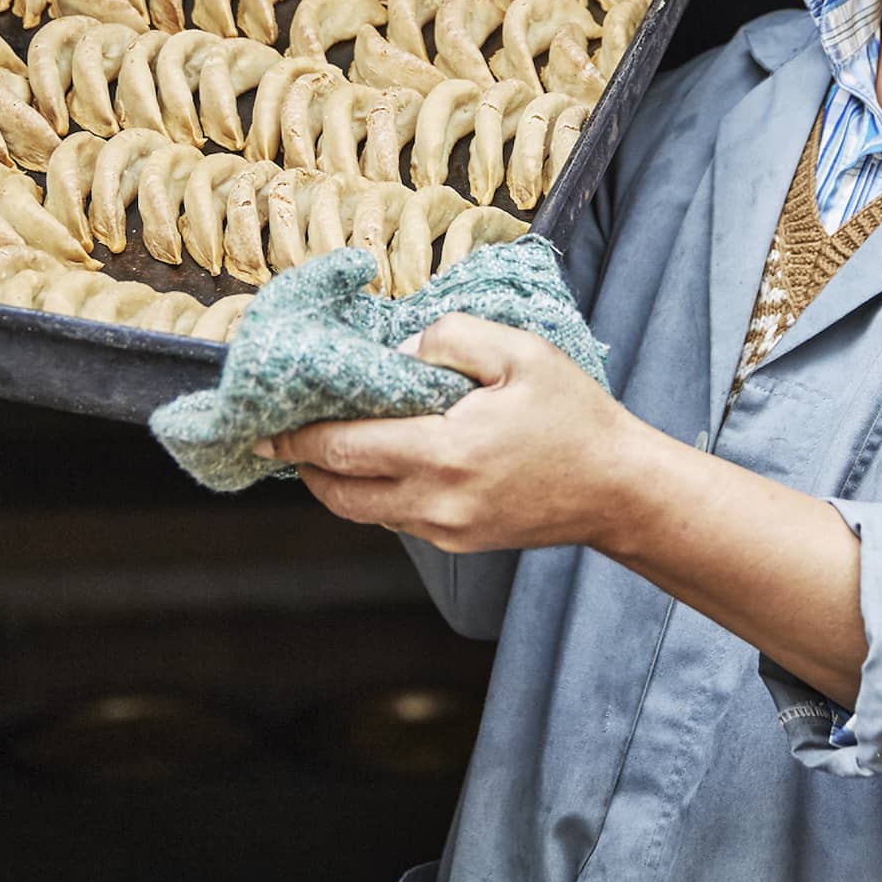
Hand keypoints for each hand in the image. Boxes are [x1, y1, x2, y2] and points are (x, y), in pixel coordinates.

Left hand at [255, 312, 640, 552]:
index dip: (297, 439)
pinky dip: (376, 492)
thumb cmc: (573, 415)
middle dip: (303, 465)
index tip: (265, 426)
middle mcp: (435, 502)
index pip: (345, 449)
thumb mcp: (521, 353)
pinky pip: (397, 518)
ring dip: (337, 481)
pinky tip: (383, 460)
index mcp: (445, 452)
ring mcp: (445, 531)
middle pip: (339, 492)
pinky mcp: (458, 543)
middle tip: (281, 436)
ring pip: (363, 511)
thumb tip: (401, 351)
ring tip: (326, 446)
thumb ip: (453, 338)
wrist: (617, 488)